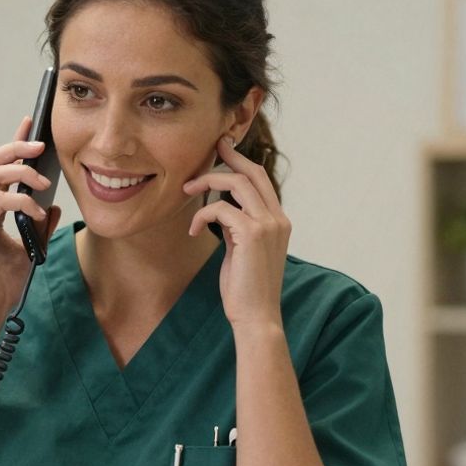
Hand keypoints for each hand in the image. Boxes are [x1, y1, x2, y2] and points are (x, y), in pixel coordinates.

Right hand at [0, 116, 61, 325]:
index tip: (30, 123)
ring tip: (43, 180)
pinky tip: (37, 212)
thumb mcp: (30, 248)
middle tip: (41, 145)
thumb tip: (55, 205)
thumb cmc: (3, 282)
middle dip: (16, 148)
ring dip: (20, 172)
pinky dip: (21, 202)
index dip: (13, 142)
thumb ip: (39, 225)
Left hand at [183, 135, 289, 329]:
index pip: (261, 180)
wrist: (257, 317)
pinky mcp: (252, 234)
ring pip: (236, 183)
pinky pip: (221, 208)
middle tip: (208, 149)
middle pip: (252, 172)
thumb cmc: (246, 288)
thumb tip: (222, 209)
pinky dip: (202, 214)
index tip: (223, 149)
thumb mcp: (242, 250)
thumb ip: (238, 227)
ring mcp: (268, 224)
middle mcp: (278, 218)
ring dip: (207, 182)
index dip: (241, 162)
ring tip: (187, 190)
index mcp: (278, 221)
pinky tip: (193, 230)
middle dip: (228, 157)